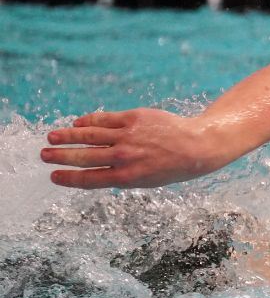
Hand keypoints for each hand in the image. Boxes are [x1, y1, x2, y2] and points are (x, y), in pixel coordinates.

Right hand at [41, 108, 228, 188]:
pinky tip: (77, 123)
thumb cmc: (171, 166)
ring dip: (68, 136)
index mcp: (127, 177)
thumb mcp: (146, 180)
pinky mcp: (133, 118)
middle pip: (84, 156)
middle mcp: (125, 157)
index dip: (68, 178)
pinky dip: (88, 121)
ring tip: (52, 137)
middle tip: (43, 155)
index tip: (53, 176)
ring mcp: (128, 136)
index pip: (89, 179)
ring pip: (89, 135)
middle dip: (61, 156)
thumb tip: (93, 169)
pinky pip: (104, 119)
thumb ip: (119, 175)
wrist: (197, 146)